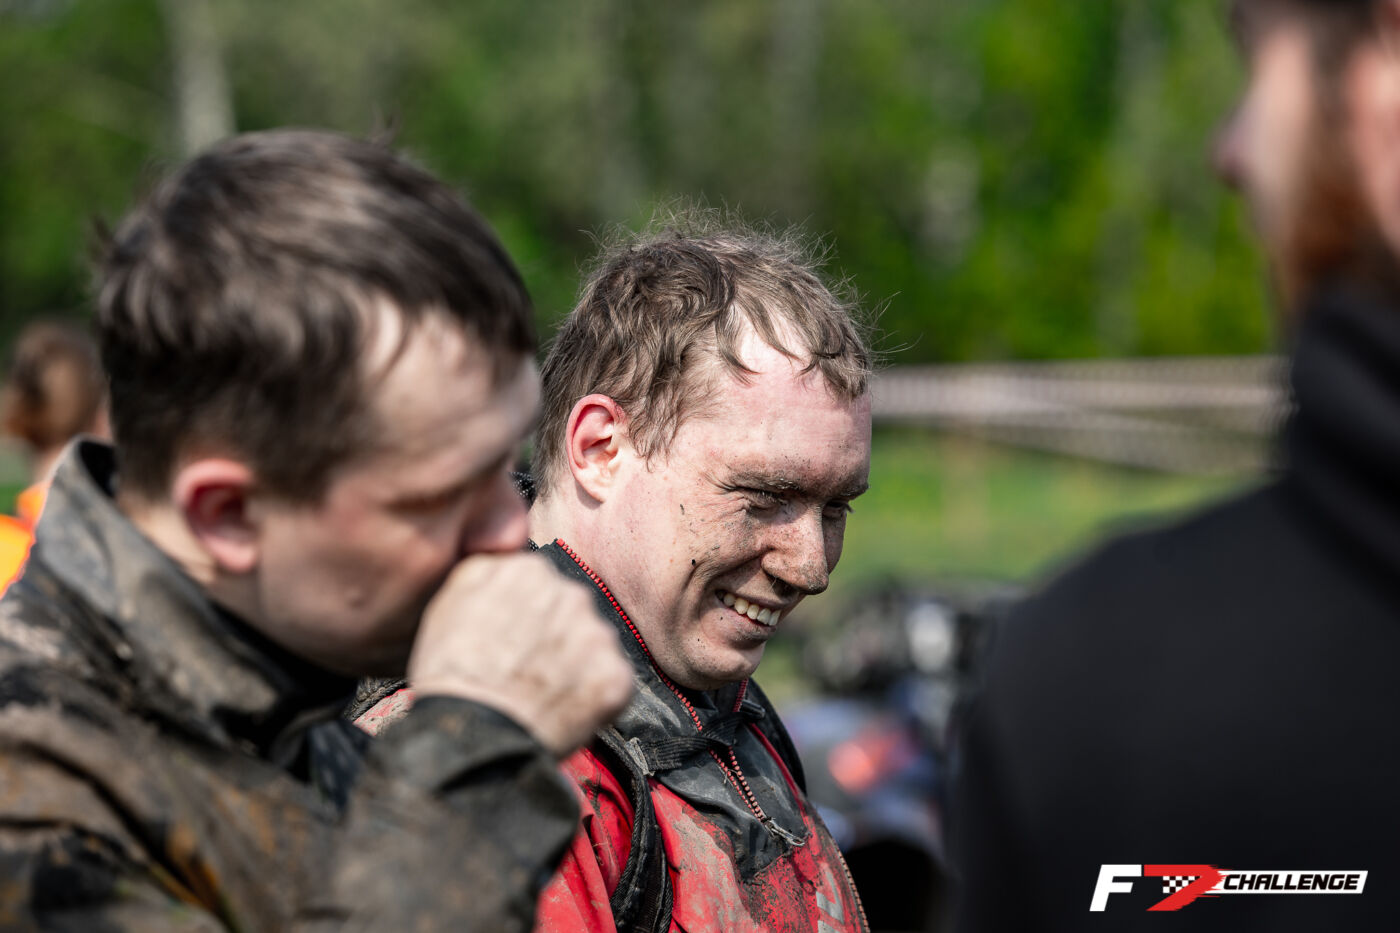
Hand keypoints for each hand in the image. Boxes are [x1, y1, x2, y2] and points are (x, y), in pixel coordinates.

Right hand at [407, 551, 633, 756]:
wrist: (472, 733)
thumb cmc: (452, 673)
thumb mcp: (448, 598)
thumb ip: (488, 568)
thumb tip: (509, 561)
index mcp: (530, 569)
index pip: (538, 584)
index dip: (522, 615)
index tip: (509, 637)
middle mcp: (572, 593)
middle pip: (569, 611)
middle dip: (553, 636)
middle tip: (524, 668)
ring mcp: (598, 635)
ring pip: (591, 645)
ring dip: (574, 665)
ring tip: (540, 692)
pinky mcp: (616, 675)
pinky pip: (610, 682)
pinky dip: (592, 697)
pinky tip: (561, 709)